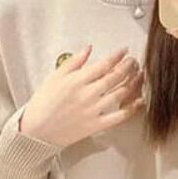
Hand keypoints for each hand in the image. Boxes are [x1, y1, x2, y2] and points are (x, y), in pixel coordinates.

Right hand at [18, 45, 144, 147]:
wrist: (37, 129)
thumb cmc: (43, 104)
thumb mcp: (55, 77)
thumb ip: (73, 62)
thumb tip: (88, 49)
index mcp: (77, 80)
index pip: (103, 64)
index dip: (117, 56)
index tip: (123, 51)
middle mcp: (88, 94)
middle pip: (115, 77)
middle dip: (128, 67)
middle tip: (134, 61)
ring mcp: (94, 110)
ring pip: (120, 94)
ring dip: (133, 83)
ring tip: (139, 76)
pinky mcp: (97, 125)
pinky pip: (119, 116)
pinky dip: (132, 109)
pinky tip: (140, 101)